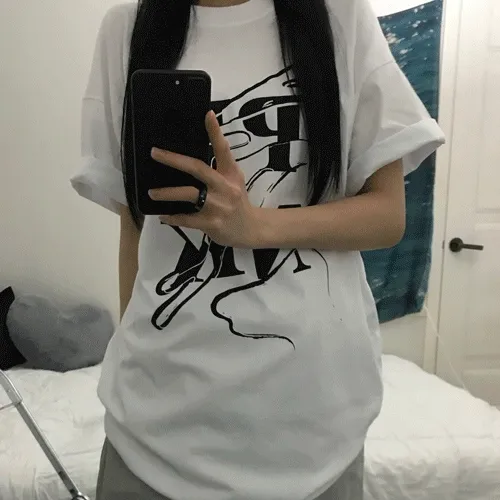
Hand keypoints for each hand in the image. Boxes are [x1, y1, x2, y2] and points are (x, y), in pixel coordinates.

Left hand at [148, 111, 261, 247]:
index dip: (215, 132)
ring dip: (167, 193)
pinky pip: (187, 219)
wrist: (251, 229)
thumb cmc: (237, 202)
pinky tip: (163, 216)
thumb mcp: (234, 181)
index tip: (207, 114)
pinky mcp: (212, 223)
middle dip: (174, 160)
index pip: (223, 149)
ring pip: (189, 195)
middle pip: (198, 169)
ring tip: (152, 193)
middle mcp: (225, 187)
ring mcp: (218, 206)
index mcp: (231, 174)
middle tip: (155, 153)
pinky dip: (173, 217)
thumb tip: (191, 159)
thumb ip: (218, 168)